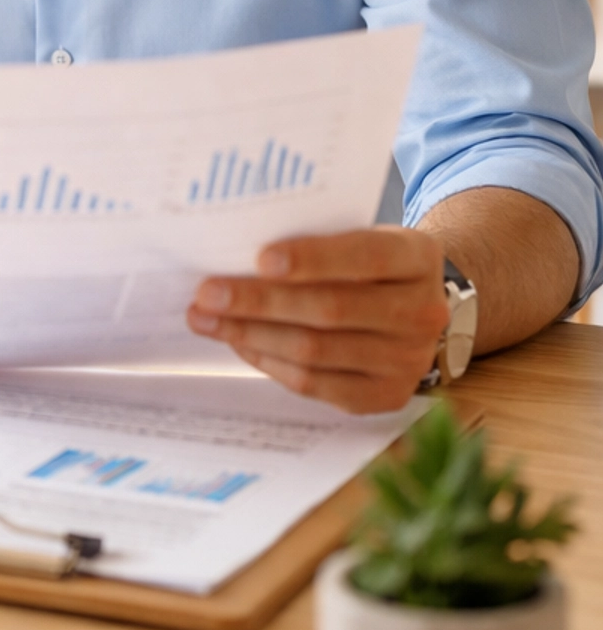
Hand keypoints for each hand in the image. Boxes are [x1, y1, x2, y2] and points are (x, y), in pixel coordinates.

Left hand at [185, 227, 449, 412]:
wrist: (411, 302)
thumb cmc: (366, 260)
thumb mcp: (358, 233)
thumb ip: (316, 238)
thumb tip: (236, 252)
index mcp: (418, 258)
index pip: (365, 257)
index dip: (312, 259)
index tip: (260, 259)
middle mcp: (422, 312)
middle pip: (331, 310)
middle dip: (260, 302)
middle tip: (207, 293)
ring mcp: (408, 361)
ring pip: (316, 351)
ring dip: (251, 335)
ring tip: (206, 319)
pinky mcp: (385, 396)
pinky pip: (315, 384)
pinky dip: (270, 362)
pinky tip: (239, 343)